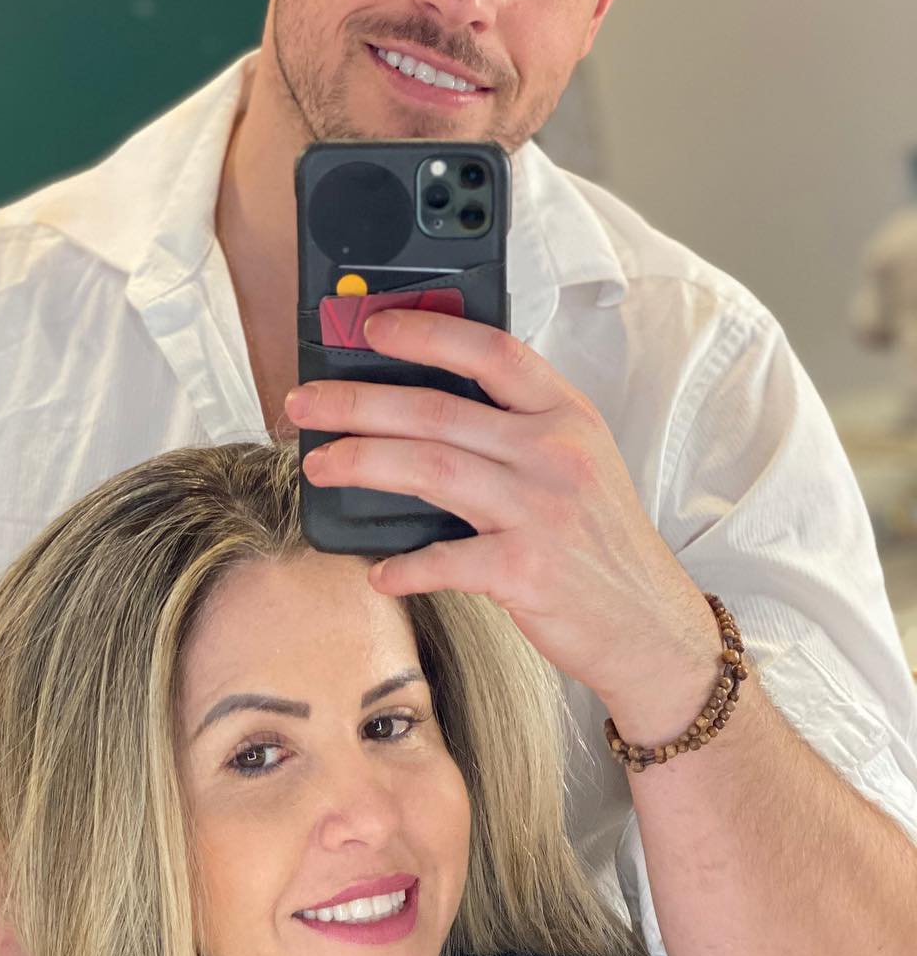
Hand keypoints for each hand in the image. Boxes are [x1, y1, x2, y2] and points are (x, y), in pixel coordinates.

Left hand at [287, 309, 716, 734]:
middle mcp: (555, 453)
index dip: (426, 335)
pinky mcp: (526, 569)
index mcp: (566, 416)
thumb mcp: (578, 466)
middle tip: (305, 403)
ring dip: (362, 463)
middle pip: (437, 411)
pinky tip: (378, 572)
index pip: (491, 353)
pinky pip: (446, 560)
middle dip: (358, 402)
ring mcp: (541, 510)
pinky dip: (406, 567)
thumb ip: (518, 432)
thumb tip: (424, 410)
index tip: (372, 330)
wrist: (650, 625)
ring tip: (319, 465)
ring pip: (430, 469)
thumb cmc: (601, 545)